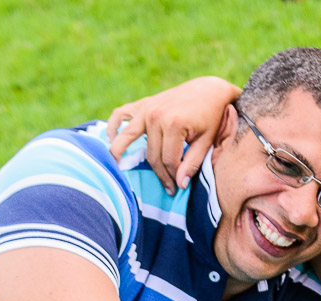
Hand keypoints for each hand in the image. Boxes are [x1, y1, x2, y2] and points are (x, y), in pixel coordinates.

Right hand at [107, 76, 241, 194]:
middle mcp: (156, 115)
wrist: (209, 91)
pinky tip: (110, 139)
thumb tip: (180, 184)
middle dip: (160, 174)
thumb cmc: (211, 118)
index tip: (177, 188)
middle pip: (152, 154)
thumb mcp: (206, 142)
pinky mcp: (142, 104)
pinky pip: (120, 114)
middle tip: (167, 188)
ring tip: (116, 169)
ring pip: (129, 138)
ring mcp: (146, 108)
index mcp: (174, 124)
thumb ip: (192, 163)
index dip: (173, 177)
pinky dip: (112, 126)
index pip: (168, 160)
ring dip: (119, 153)